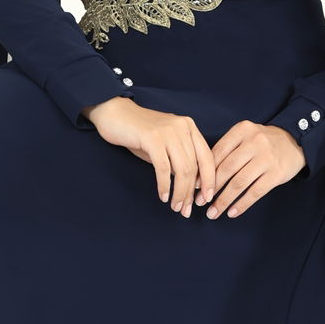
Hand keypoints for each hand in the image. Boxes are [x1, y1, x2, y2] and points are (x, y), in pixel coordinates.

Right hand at [81, 97, 215, 218]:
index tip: (207, 199)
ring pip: (182, 169)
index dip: (210, 180)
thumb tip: (190, 187)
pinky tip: (163, 196)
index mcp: (189, 127)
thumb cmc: (139, 132)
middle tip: (185, 210)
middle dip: (191, 192)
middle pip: (194, 166)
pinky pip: (163, 168)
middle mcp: (182, 127)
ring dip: (180, 192)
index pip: (207, 157)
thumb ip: (178, 160)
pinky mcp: (152, 138)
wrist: (114, 113)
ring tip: (176, 207)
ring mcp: (168, 131)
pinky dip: (164, 185)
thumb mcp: (165, 145)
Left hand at [195, 121, 306, 218]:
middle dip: (210, 188)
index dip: (204, 172)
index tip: (194, 186)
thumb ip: (228, 150)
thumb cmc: (263, 142)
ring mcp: (266, 158)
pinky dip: (242, 204)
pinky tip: (232, 212)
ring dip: (223, 200)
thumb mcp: (246, 136)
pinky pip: (255, 192)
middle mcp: (254, 142)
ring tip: (213, 212)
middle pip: (226, 169)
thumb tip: (203, 175)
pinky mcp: (276, 174)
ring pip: (239, 183)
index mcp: (242, 130)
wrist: (295, 141)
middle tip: (199, 202)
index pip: (217, 153)